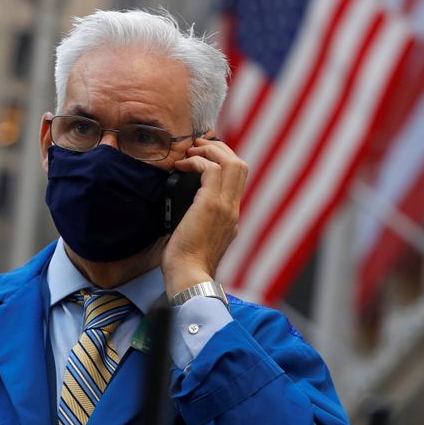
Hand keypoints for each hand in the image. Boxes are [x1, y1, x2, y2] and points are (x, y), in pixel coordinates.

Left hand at [162, 138, 247, 297]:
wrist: (189, 277)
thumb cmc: (186, 263)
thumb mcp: (199, 238)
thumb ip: (200, 221)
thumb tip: (185, 210)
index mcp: (231, 216)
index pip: (237, 179)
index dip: (223, 160)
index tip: (203, 156)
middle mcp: (233, 209)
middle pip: (240, 165)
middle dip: (219, 149)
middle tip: (198, 147)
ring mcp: (225, 207)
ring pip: (231, 162)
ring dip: (209, 151)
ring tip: (190, 152)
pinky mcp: (211, 206)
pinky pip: (211, 171)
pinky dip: (197, 162)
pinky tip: (182, 166)